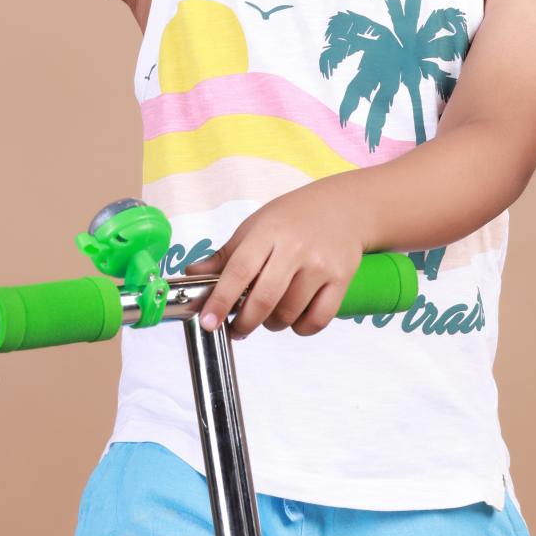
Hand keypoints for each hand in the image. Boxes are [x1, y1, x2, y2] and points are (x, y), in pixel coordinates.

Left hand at [182, 180, 365, 339]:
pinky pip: (317, 320)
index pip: (239, 271)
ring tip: (269, 315)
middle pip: (264, 300)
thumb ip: (225, 256)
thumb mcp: (254, 227)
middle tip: (237, 328)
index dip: (220, 301)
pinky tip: (294, 317)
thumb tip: (192, 276)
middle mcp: (295, 248)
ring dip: (272, 324)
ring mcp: (321, 265)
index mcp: (268, 232)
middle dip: (244, 323)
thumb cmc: (293, 217)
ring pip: (288, 314)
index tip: (207, 322)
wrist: (343, 207)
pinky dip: (301, 328)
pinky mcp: (341, 279)